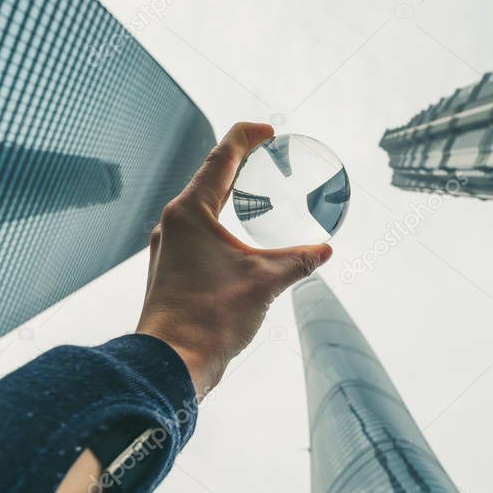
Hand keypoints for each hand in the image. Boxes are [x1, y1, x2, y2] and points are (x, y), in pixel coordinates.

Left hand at [136, 122, 331, 398]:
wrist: (172, 361)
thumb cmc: (211, 317)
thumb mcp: (264, 282)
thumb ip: (297, 261)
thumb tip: (324, 251)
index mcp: (191, 212)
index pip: (222, 158)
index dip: (247, 137)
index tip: (269, 131)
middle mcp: (173, 223)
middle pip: (209, 178)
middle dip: (239, 164)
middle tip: (266, 155)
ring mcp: (168, 246)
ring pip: (201, 207)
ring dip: (227, 194)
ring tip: (252, 192)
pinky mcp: (170, 268)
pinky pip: (196, 232)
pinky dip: (219, 222)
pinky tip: (235, 238)